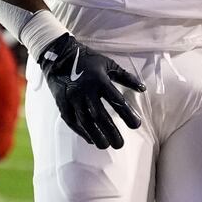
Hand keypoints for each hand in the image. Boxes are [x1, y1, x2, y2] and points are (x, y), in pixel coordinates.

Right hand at [37, 32, 144, 149]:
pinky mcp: (61, 103)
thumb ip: (126, 77)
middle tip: (120, 144)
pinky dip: (81, 131)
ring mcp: (72, 98)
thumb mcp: (108, 64)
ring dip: (95, 135)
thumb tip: (143, 89)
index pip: (116, 100)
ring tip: (106, 146)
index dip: (127, 114)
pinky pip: (72, 121)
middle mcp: (85, 91)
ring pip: (85, 121)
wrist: (59, 55)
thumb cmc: (88, 59)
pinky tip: (90, 139)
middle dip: (111, 132)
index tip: (136, 125)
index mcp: (99, 80)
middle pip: (100, 116)